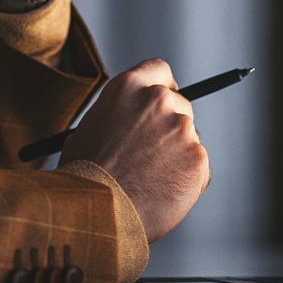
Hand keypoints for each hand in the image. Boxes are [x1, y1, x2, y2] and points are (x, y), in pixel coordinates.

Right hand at [57, 59, 208, 241]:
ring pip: (188, 139)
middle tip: (154, 152)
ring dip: (176, 155)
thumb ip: (118, 116)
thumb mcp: (89, 129)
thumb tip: (132, 121)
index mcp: (128, 87)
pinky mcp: (198, 158)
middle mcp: (158, 100)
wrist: (96, 212)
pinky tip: (161, 193)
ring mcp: (182, 129)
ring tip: (148, 181)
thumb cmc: (84, 176)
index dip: (162, 87)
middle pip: (179, 104)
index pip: (159, 70)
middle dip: (170, 126)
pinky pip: (197, 167)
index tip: (163, 101)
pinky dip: (185, 180)